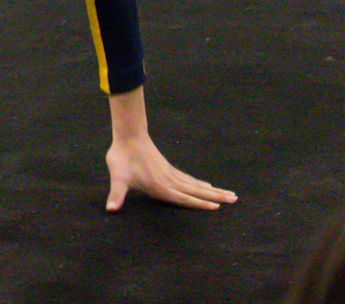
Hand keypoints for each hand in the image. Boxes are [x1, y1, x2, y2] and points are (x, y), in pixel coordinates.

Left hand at [104, 89, 234, 210]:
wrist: (128, 135)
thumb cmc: (122, 158)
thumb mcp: (118, 177)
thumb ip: (116, 194)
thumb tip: (110, 209)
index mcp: (160, 186)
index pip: (184, 198)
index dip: (199, 203)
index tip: (217, 207)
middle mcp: (169, 180)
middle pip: (196, 191)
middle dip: (215, 197)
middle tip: (234, 199)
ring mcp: (170, 173)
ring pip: (195, 185)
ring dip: (212, 190)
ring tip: (228, 194)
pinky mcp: (168, 168)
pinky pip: (188, 179)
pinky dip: (199, 184)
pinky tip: (206, 186)